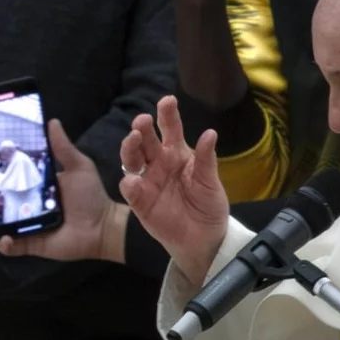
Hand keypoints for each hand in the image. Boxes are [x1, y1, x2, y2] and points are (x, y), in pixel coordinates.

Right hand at [0, 117, 125, 262]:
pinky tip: (6, 239)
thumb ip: (63, 147)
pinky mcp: (31, 244)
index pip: (7, 179)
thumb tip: (52, 121)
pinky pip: (11, 246)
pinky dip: (5, 244)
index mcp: (34, 186)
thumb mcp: (78, 167)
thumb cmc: (90, 196)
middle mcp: (26, 205)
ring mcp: (27, 226)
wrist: (103, 227)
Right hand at [120, 96, 229, 278]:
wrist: (204, 238)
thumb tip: (210, 133)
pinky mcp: (140, 202)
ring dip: (130, 147)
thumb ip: (206, 159)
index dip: (167, 115)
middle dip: (142, 128)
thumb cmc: (208, 205)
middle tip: (142, 121)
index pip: (170, 129)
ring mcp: (147, 181)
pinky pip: (130, 189)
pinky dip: (130, 183)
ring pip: (131, 159)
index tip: (167, 101)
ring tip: (134, 139)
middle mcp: (158, 163)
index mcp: (177, 153)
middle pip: (145, 140)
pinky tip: (134, 179)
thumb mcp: (210, 182)